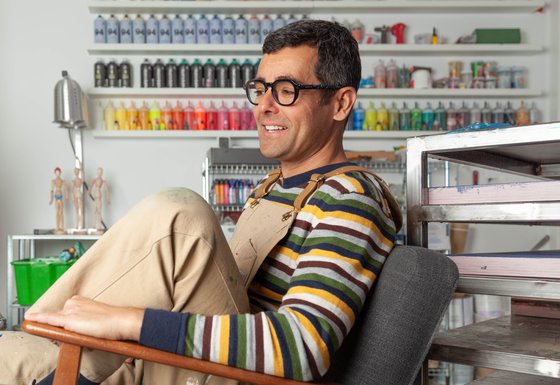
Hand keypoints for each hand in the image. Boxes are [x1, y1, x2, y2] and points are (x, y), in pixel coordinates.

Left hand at [25, 295, 144, 341]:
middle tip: (80, 338)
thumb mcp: (96, 318)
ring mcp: (70, 310)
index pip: (63, 314)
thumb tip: (78, 330)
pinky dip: (38, 318)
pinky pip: (49, 319)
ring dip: (61, 335)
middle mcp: (73, 302)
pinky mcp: (69, 319)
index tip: (77, 331)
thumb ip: (84, 321)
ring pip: (55, 324)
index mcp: (80, 300)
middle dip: (63, 332)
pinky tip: (29, 318)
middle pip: (57, 320)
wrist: (121, 320)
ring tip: (80, 339)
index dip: (67, 326)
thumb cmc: (113, 321)